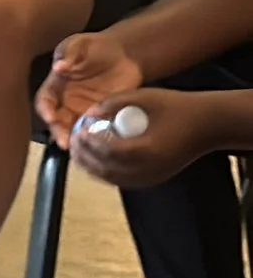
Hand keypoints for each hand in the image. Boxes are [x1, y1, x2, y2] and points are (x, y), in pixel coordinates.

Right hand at [37, 31, 145, 148]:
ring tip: (83, 148)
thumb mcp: (79, 45)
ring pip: (75, 130)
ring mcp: (85, 111)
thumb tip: (58, 68)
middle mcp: (67, 101)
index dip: (45, 110)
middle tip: (66, 143)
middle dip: (59, 132)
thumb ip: (69, 54)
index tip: (51, 118)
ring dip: (77, 140)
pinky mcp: (104, 117)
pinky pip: (97, 131)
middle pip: (57, 121)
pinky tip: (101, 144)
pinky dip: (97, 139)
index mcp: (56, 84)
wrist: (125, 55)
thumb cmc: (96, 47)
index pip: (44, 100)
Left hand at [71, 86, 220, 188]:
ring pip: (113, 178)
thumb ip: (112, 104)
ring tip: (78, 151)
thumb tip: (87, 113)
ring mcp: (153, 177)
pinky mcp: (154, 179)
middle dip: (85, 156)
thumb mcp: (142, 97)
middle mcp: (149, 168)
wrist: (206, 125)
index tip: (77, 131)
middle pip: (107, 169)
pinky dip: (105, 172)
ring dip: (92, 167)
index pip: (109, 151)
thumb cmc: (175, 107)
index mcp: (147, 149)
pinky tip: (95, 160)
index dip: (89, 143)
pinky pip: (123, 180)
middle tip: (72, 141)